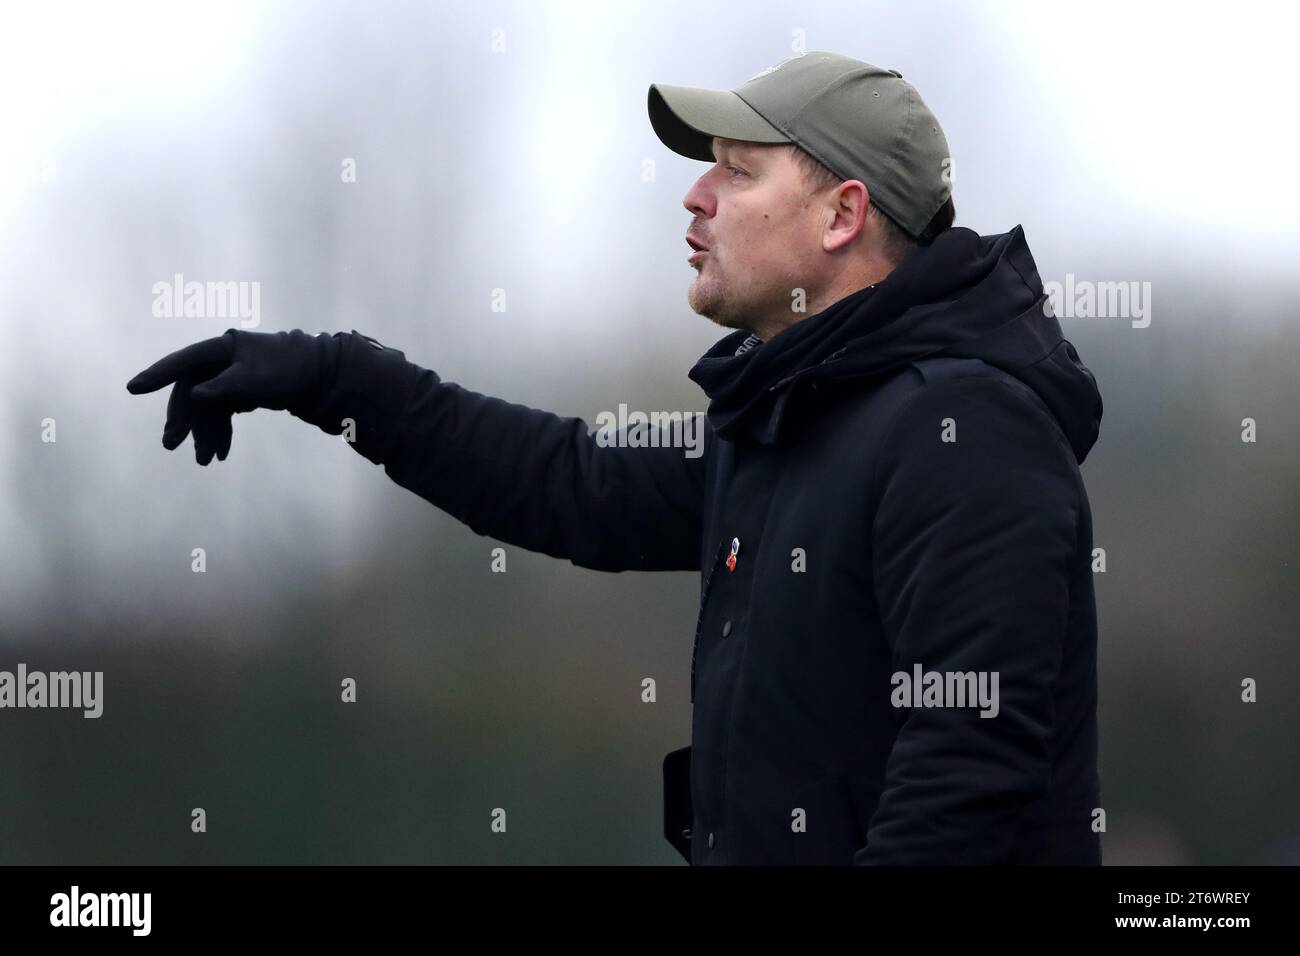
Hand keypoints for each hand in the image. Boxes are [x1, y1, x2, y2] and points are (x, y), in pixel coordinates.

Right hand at [126, 328, 336, 464]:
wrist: (318, 376)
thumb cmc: (288, 369)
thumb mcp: (257, 379)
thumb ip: (225, 386)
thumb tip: (194, 396)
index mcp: (221, 348)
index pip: (183, 362)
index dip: (157, 375)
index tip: (133, 388)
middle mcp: (219, 361)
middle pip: (191, 391)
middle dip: (183, 419)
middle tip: (170, 444)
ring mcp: (227, 378)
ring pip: (206, 408)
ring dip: (204, 434)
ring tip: (204, 460)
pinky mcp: (237, 393)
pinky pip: (221, 414)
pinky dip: (220, 433)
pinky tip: (220, 453)